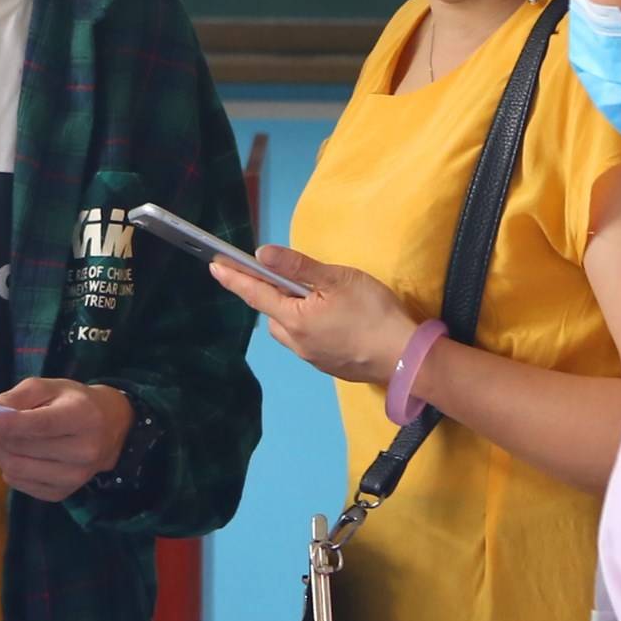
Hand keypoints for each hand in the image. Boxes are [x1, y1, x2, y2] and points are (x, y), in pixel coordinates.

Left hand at [0, 379, 132, 500]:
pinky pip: (22, 486)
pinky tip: (20, 456)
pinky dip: (11, 471)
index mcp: (82, 417)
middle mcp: (84, 451)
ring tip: (4, 440)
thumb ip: (18, 396)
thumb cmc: (75, 402)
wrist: (110, 428)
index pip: (39, 425)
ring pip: (18, 470)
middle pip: (22, 448)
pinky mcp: (64, 493)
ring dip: (1, 454)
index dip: (5, 425)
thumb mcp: (49, 387)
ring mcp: (76, 477)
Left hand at [207, 246, 419, 386]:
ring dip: (291, 314)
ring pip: (289, 331)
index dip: (234, 278)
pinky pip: (307, 343)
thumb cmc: (373, 313)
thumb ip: (298, 267)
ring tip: (314, 299)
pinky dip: (309, 328)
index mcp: (295, 319)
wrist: (406, 359)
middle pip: (272, 315)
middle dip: (271, 296)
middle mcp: (297, 342)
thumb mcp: (337, 279)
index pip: (255, 294)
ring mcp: (313, 358)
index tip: (214, 265)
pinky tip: (331, 321)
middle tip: (285, 278)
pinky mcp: (330, 366)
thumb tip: (260, 254)